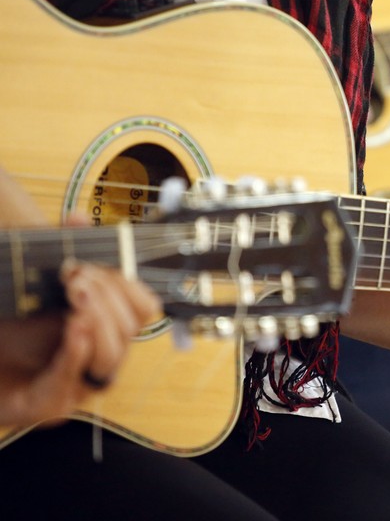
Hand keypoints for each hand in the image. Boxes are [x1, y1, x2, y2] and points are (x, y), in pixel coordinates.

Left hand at [0, 261, 160, 426]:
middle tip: (77, 276)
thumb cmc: (9, 328)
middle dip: (107, 298)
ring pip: (110, 356)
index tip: (96, 265)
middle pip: (130, 328)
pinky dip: (77, 353)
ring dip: (98, 322)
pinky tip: (74, 327)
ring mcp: (76, 385)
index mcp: (104, 329)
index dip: (129, 286)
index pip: (143, 309)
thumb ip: (60, 250)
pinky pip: (70, 382)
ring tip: (74, 296)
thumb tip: (78, 217)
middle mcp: (99, 358)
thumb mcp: (36, 285)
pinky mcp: (48, 406)